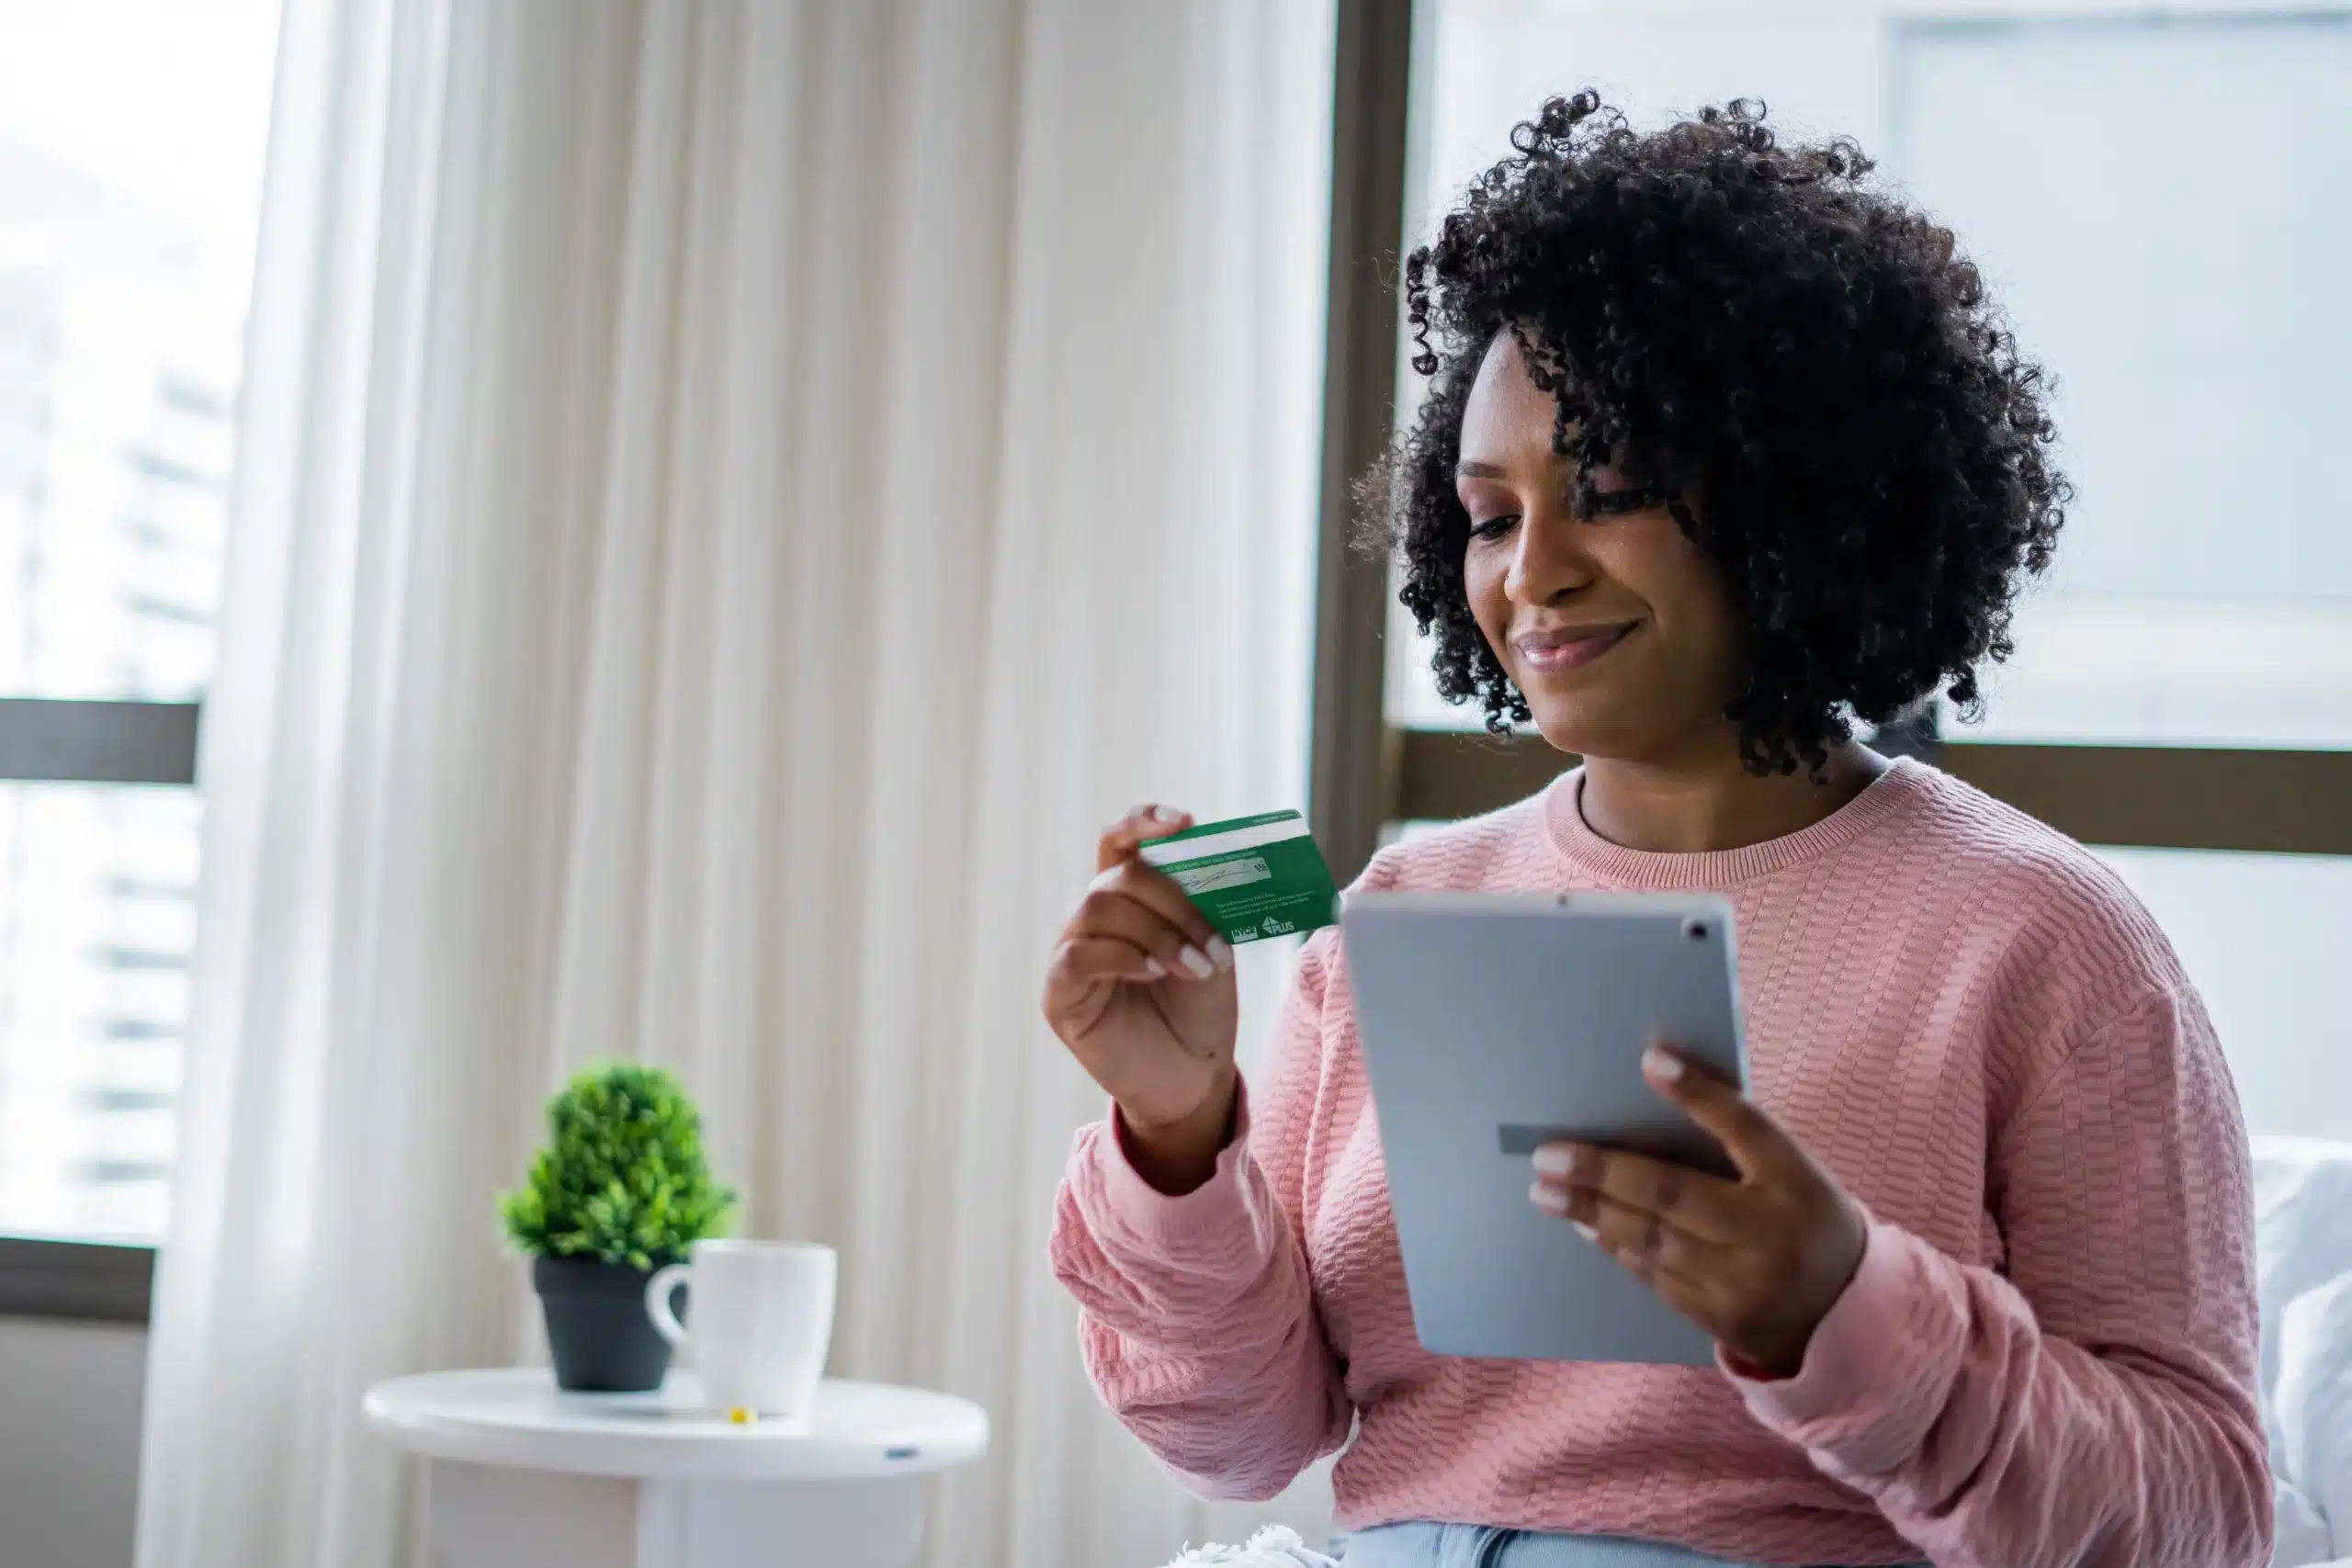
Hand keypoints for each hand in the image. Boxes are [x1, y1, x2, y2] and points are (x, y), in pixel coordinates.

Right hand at [1042, 804, 1238, 1193]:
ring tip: (1196, 967)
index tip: (1187, 824)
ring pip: (1100, 909)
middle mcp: (1093, 917)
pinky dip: (1122, 956)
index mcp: (1129, 897)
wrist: (1192, 1079)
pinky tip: (1153, 972)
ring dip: (1157, 933)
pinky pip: (1080, 956)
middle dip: (1174, 901)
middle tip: (1213, 944)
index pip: (1120, 839)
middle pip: (1120, 874)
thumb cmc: (1199, 1011)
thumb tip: (1212, 858)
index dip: (1144, 821)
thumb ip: (1202, 904)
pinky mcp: (1059, 993)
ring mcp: (1071, 952)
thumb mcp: (1211, 945)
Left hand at [1528, 1045, 1866, 1376]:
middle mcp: (1772, 1234)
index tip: (1648, 1060)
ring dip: (1593, 1212)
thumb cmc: (1804, 1217)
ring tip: (1547, 1191)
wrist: (1845, 1309)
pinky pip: (1657, 1278)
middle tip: (1547, 1156)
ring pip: (1653, 1240)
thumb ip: (1735, 1130)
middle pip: (1673, 1192)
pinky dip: (1618, 1248)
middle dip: (1601, 1172)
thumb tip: (1657, 1075)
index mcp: (1796, 1181)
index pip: (1744, 1125)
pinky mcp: (1723, 1320)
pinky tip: (1586, 1226)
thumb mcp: (1790, 1167)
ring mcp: (1745, 1284)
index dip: (1697, 1093)